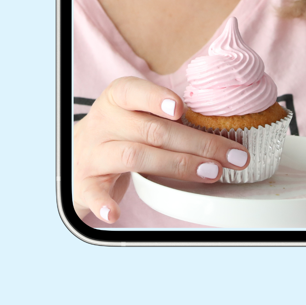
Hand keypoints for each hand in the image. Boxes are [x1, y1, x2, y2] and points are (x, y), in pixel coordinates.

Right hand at [73, 76, 249, 223]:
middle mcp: (103, 124)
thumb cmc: (118, 134)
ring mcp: (93, 154)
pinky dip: (104, 203)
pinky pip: (94, 192)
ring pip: (134, 156)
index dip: (156, 98)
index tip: (181, 109)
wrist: (75, 158)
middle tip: (230, 156)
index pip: (133, 92)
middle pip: (151, 130)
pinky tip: (116, 213)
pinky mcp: (85, 183)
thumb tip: (220, 130)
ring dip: (176, 165)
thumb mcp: (134, 116)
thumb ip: (165, 119)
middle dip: (196, 143)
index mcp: (116, 100)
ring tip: (209, 173)